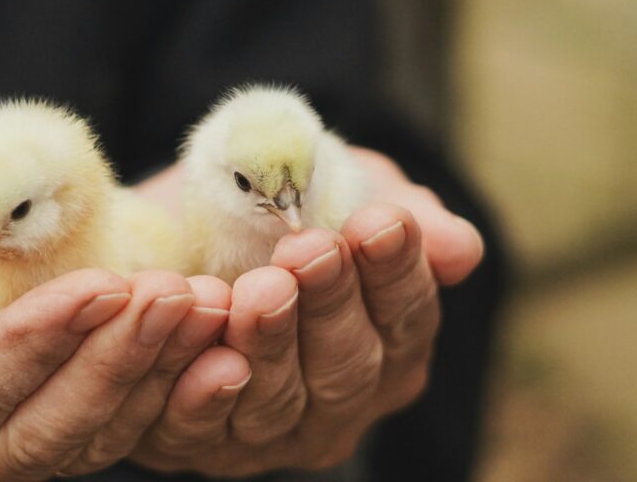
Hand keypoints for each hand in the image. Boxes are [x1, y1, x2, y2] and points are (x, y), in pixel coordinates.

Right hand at [0, 186, 222, 479]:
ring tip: (206, 310)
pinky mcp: (26, 442)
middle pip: (37, 430)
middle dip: (117, 360)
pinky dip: (157, 387)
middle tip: (181, 295)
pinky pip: (99, 430)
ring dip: (153, 375)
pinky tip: (204, 341)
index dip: (39, 342)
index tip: (107, 284)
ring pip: (82, 439)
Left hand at [130, 149, 482, 474]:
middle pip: (347, 367)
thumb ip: (401, 216)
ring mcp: (271, 433)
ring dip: (269, 344)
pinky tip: (201, 342)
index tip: (378, 221)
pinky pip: (199, 428)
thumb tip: (461, 249)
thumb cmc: (275, 216)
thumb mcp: (341, 193)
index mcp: (390, 347)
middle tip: (310, 250)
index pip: (406, 317)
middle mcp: (339, 404)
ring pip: (278, 403)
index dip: (395, 271)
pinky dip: (199, 389)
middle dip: (330, 304)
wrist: (175, 234)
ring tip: (256, 291)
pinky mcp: (200, 443)